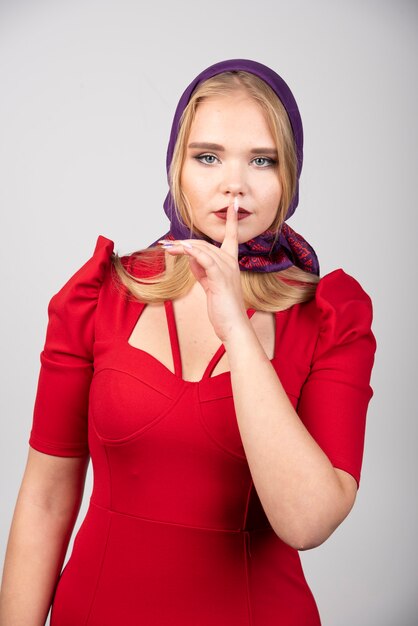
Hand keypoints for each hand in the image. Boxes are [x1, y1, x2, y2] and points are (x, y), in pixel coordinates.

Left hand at [160, 197, 249, 341]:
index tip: (233, 203)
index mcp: (231, 263)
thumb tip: (190, 257)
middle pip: (204, 244)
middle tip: (165, 244)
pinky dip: (193, 253)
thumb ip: (201, 269)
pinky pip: (205, 259)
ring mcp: (227, 269)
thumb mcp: (209, 284)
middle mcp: (231, 262)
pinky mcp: (220, 278)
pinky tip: (182, 250)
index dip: (231, 219)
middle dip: (184, 243)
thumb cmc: (223, 307)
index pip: (232, 235)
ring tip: (167, 248)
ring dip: (182, 247)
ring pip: (202, 249)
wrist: (232, 325)